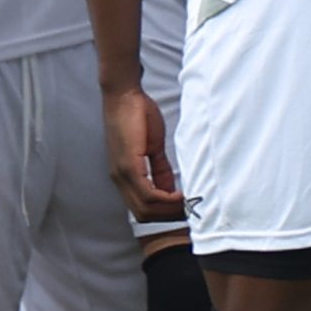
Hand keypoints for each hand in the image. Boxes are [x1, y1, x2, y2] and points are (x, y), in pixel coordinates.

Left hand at [103, 86, 184, 221]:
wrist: (125, 94)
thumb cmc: (136, 115)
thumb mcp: (152, 147)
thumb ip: (160, 170)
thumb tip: (170, 190)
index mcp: (124, 177)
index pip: (142, 209)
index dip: (164, 214)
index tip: (185, 210)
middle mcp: (119, 180)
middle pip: (143, 214)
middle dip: (169, 216)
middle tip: (190, 210)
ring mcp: (122, 174)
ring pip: (145, 208)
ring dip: (169, 210)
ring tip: (188, 203)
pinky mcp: (128, 165)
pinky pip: (147, 193)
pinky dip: (166, 199)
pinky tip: (180, 195)